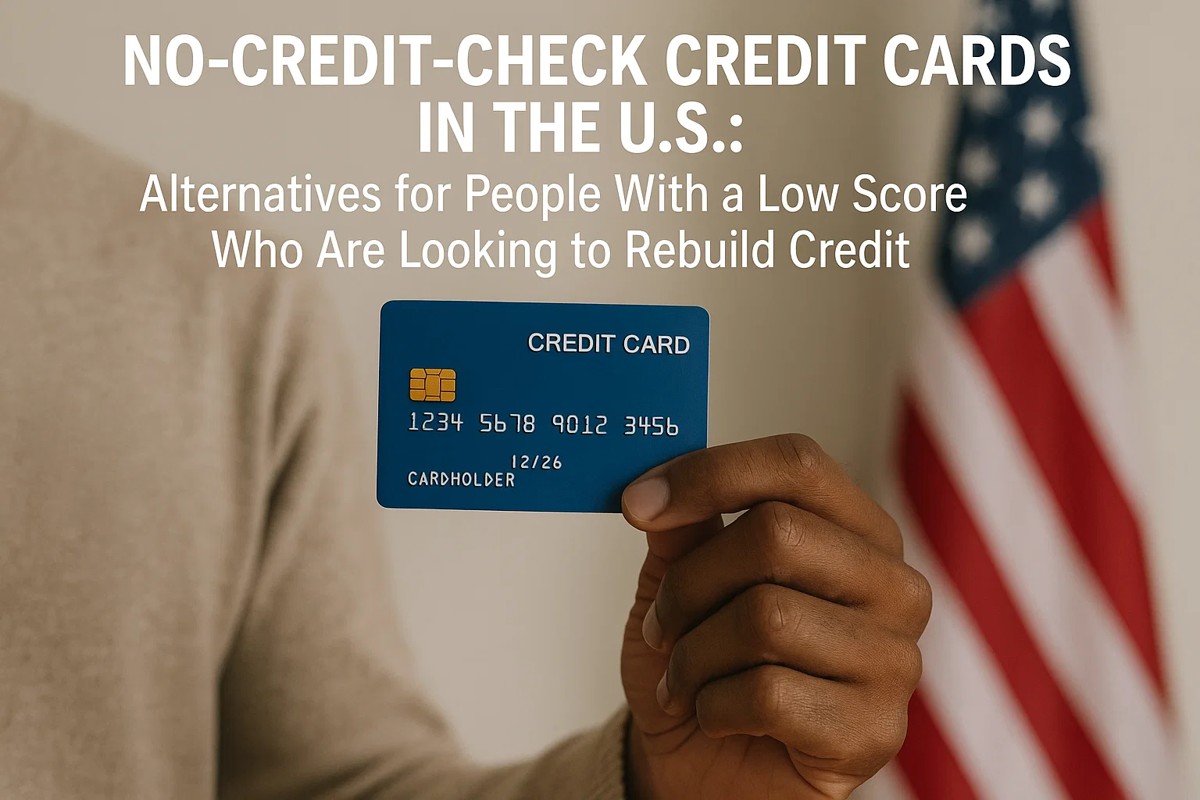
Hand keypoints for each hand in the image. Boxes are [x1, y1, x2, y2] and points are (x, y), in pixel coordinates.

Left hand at [618, 435, 931, 799]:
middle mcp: (892, 585)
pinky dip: (714, 706)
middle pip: (776, 534)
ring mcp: (894, 660)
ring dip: (695, 654)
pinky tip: (716, 717)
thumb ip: (683, 530)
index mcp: (856, 530)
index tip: (636, 503)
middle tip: (662, 625)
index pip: (796, 465)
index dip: (709, 474)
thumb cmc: (707, 666)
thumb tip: (655, 486)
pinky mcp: (874, 730)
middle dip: (689, 584)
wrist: (707, 772)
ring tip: (683, 678)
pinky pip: (770, 694)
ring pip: (766, 617)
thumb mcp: (681, 585)